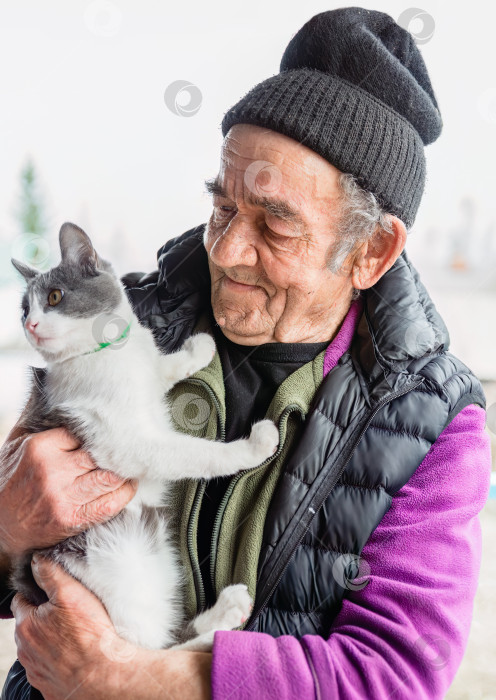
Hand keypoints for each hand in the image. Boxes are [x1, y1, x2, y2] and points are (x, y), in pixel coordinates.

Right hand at [0, 425, 137, 556]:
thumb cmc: (11, 479)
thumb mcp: (18, 442)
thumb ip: (37, 417)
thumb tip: (52, 383)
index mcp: (41, 447)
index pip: (85, 433)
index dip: (98, 436)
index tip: (108, 435)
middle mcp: (53, 471)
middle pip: (101, 455)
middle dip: (115, 453)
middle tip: (127, 450)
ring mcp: (63, 497)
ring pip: (110, 477)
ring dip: (123, 472)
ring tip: (130, 466)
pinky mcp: (72, 519)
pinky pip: (110, 504)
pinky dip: (124, 494)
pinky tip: (128, 486)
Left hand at [12, 556, 211, 699]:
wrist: (105, 675)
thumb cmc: (89, 633)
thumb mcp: (70, 593)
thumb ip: (50, 574)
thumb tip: (37, 561)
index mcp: (26, 626)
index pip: (21, 601)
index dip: (36, 593)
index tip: (53, 592)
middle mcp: (26, 651)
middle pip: (29, 626)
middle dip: (43, 617)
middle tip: (67, 611)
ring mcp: (37, 671)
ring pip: (38, 649)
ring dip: (50, 640)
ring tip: (75, 634)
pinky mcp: (50, 686)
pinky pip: (50, 669)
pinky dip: (59, 661)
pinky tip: (76, 655)